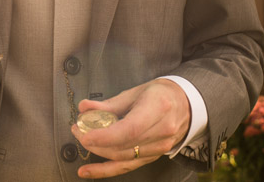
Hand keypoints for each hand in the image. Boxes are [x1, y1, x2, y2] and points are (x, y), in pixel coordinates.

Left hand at [71, 78, 190, 178]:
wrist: (185, 105)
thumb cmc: (159, 94)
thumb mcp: (135, 92)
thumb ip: (109, 104)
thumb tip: (84, 107)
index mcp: (158, 108)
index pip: (130, 129)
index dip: (105, 136)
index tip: (85, 134)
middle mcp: (162, 131)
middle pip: (123, 146)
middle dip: (95, 141)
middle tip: (78, 129)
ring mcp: (160, 148)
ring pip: (122, 158)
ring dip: (98, 152)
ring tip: (81, 139)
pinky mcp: (153, 157)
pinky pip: (126, 166)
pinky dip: (105, 170)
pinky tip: (86, 171)